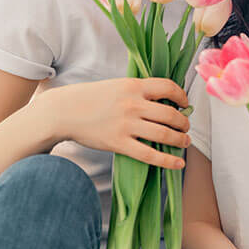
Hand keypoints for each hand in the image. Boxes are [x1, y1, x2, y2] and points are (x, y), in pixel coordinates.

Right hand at [39, 77, 189, 168]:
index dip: (182, 96)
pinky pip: (149, 154)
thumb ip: (140, 91)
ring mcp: (126, 125)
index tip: (185, 104)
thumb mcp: (118, 86)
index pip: (169, 87)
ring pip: (164, 134)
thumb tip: (166, 101)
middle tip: (186, 127)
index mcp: (134, 86)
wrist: (62, 111)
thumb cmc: (91, 98)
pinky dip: (167, 160)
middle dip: (184, 123)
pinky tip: (178, 163)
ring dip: (180, 139)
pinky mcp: (118, 143)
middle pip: (171, 114)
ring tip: (184, 142)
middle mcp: (133, 104)